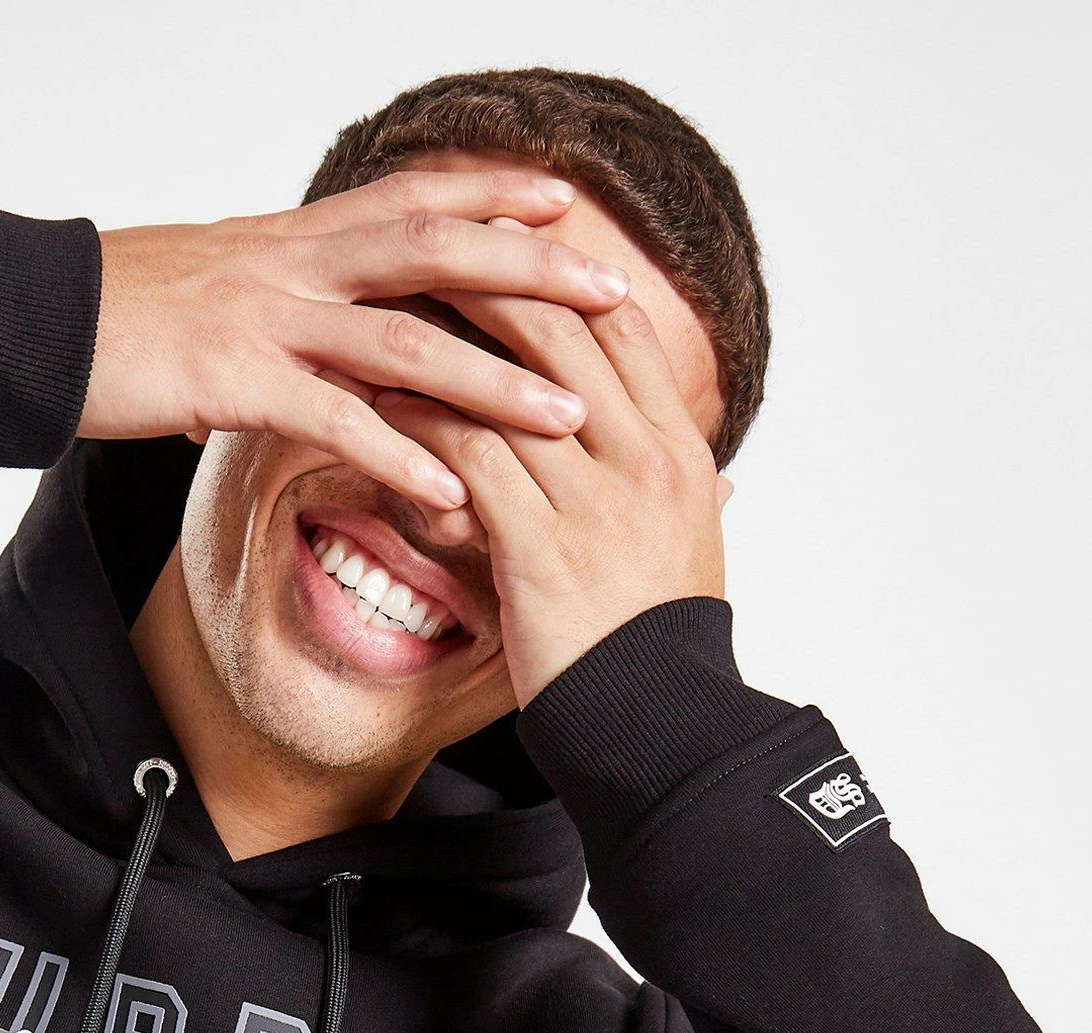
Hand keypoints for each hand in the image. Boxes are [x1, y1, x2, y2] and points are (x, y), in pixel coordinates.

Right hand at [79, 169, 632, 513]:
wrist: (23, 319)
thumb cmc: (115, 316)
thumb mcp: (211, 286)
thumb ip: (276, 301)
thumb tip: (310, 333)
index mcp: (292, 239)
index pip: (413, 198)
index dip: (494, 195)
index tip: (567, 201)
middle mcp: (292, 263)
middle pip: (436, 248)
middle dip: (533, 267)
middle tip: (615, 291)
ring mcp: (265, 319)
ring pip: (405, 340)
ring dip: (493, 381)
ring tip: (569, 418)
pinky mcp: (232, 381)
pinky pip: (334, 422)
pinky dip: (400, 459)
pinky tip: (454, 499)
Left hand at [368, 230, 732, 704]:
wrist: (658, 729)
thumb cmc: (657, 648)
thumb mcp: (693, 555)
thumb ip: (689, 498)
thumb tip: (716, 476)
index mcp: (679, 454)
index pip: (621, 326)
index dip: (559, 275)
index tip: (504, 243)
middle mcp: (644, 464)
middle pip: (562, 331)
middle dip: (490, 280)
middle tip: (424, 252)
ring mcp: (595, 505)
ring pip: (507, 387)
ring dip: (438, 344)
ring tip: (380, 319)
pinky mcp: (542, 552)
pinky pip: (470, 461)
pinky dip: (420, 425)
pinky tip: (375, 409)